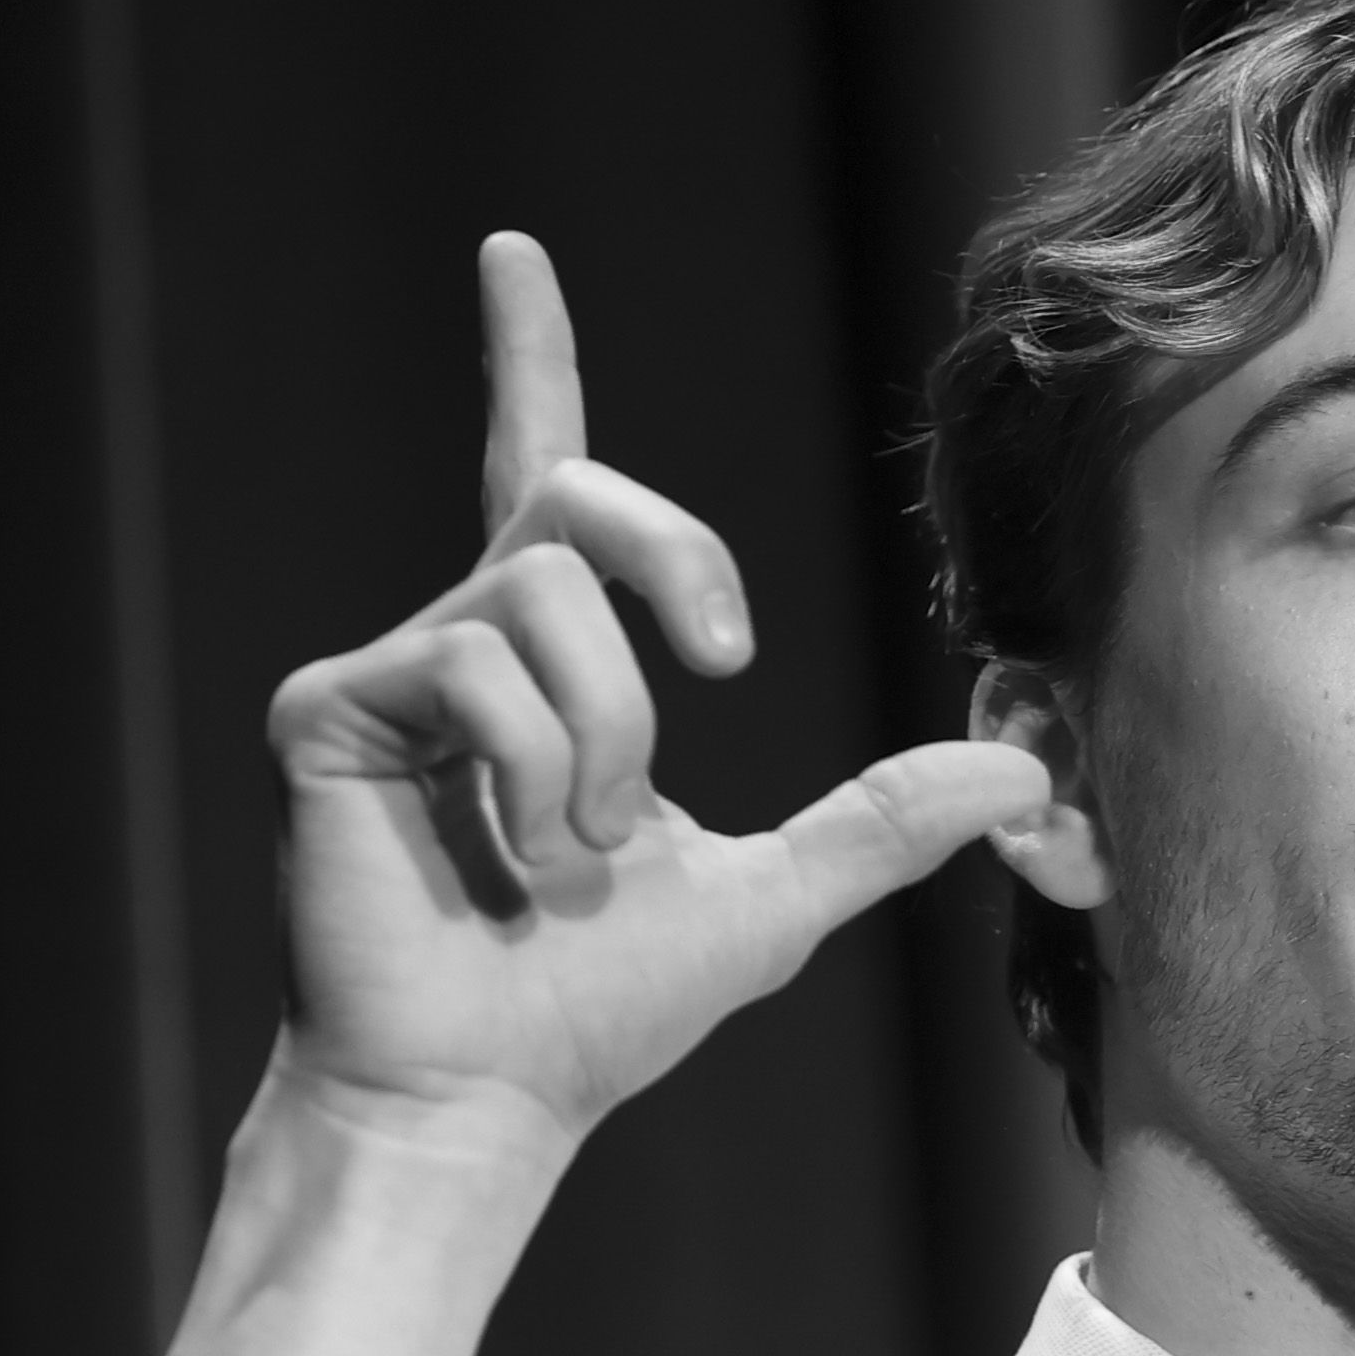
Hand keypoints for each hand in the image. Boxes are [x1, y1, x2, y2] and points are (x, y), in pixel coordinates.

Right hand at [262, 234, 1052, 1145]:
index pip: (543, 475)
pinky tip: (508, 856)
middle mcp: (461, 642)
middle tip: (723, 667)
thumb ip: (884, 821)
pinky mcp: (328, 712)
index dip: (527, 359)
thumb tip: (1026, 767)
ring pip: (543, 599)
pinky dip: (531, 765)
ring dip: (604, 739)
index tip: (510, 254)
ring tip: (570, 850)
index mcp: (547, 664)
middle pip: (575, 492)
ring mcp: (386, 673)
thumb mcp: (775, 899)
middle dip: (673, 560)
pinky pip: (474, 664)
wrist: (486, 1101)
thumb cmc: (598, 1012)